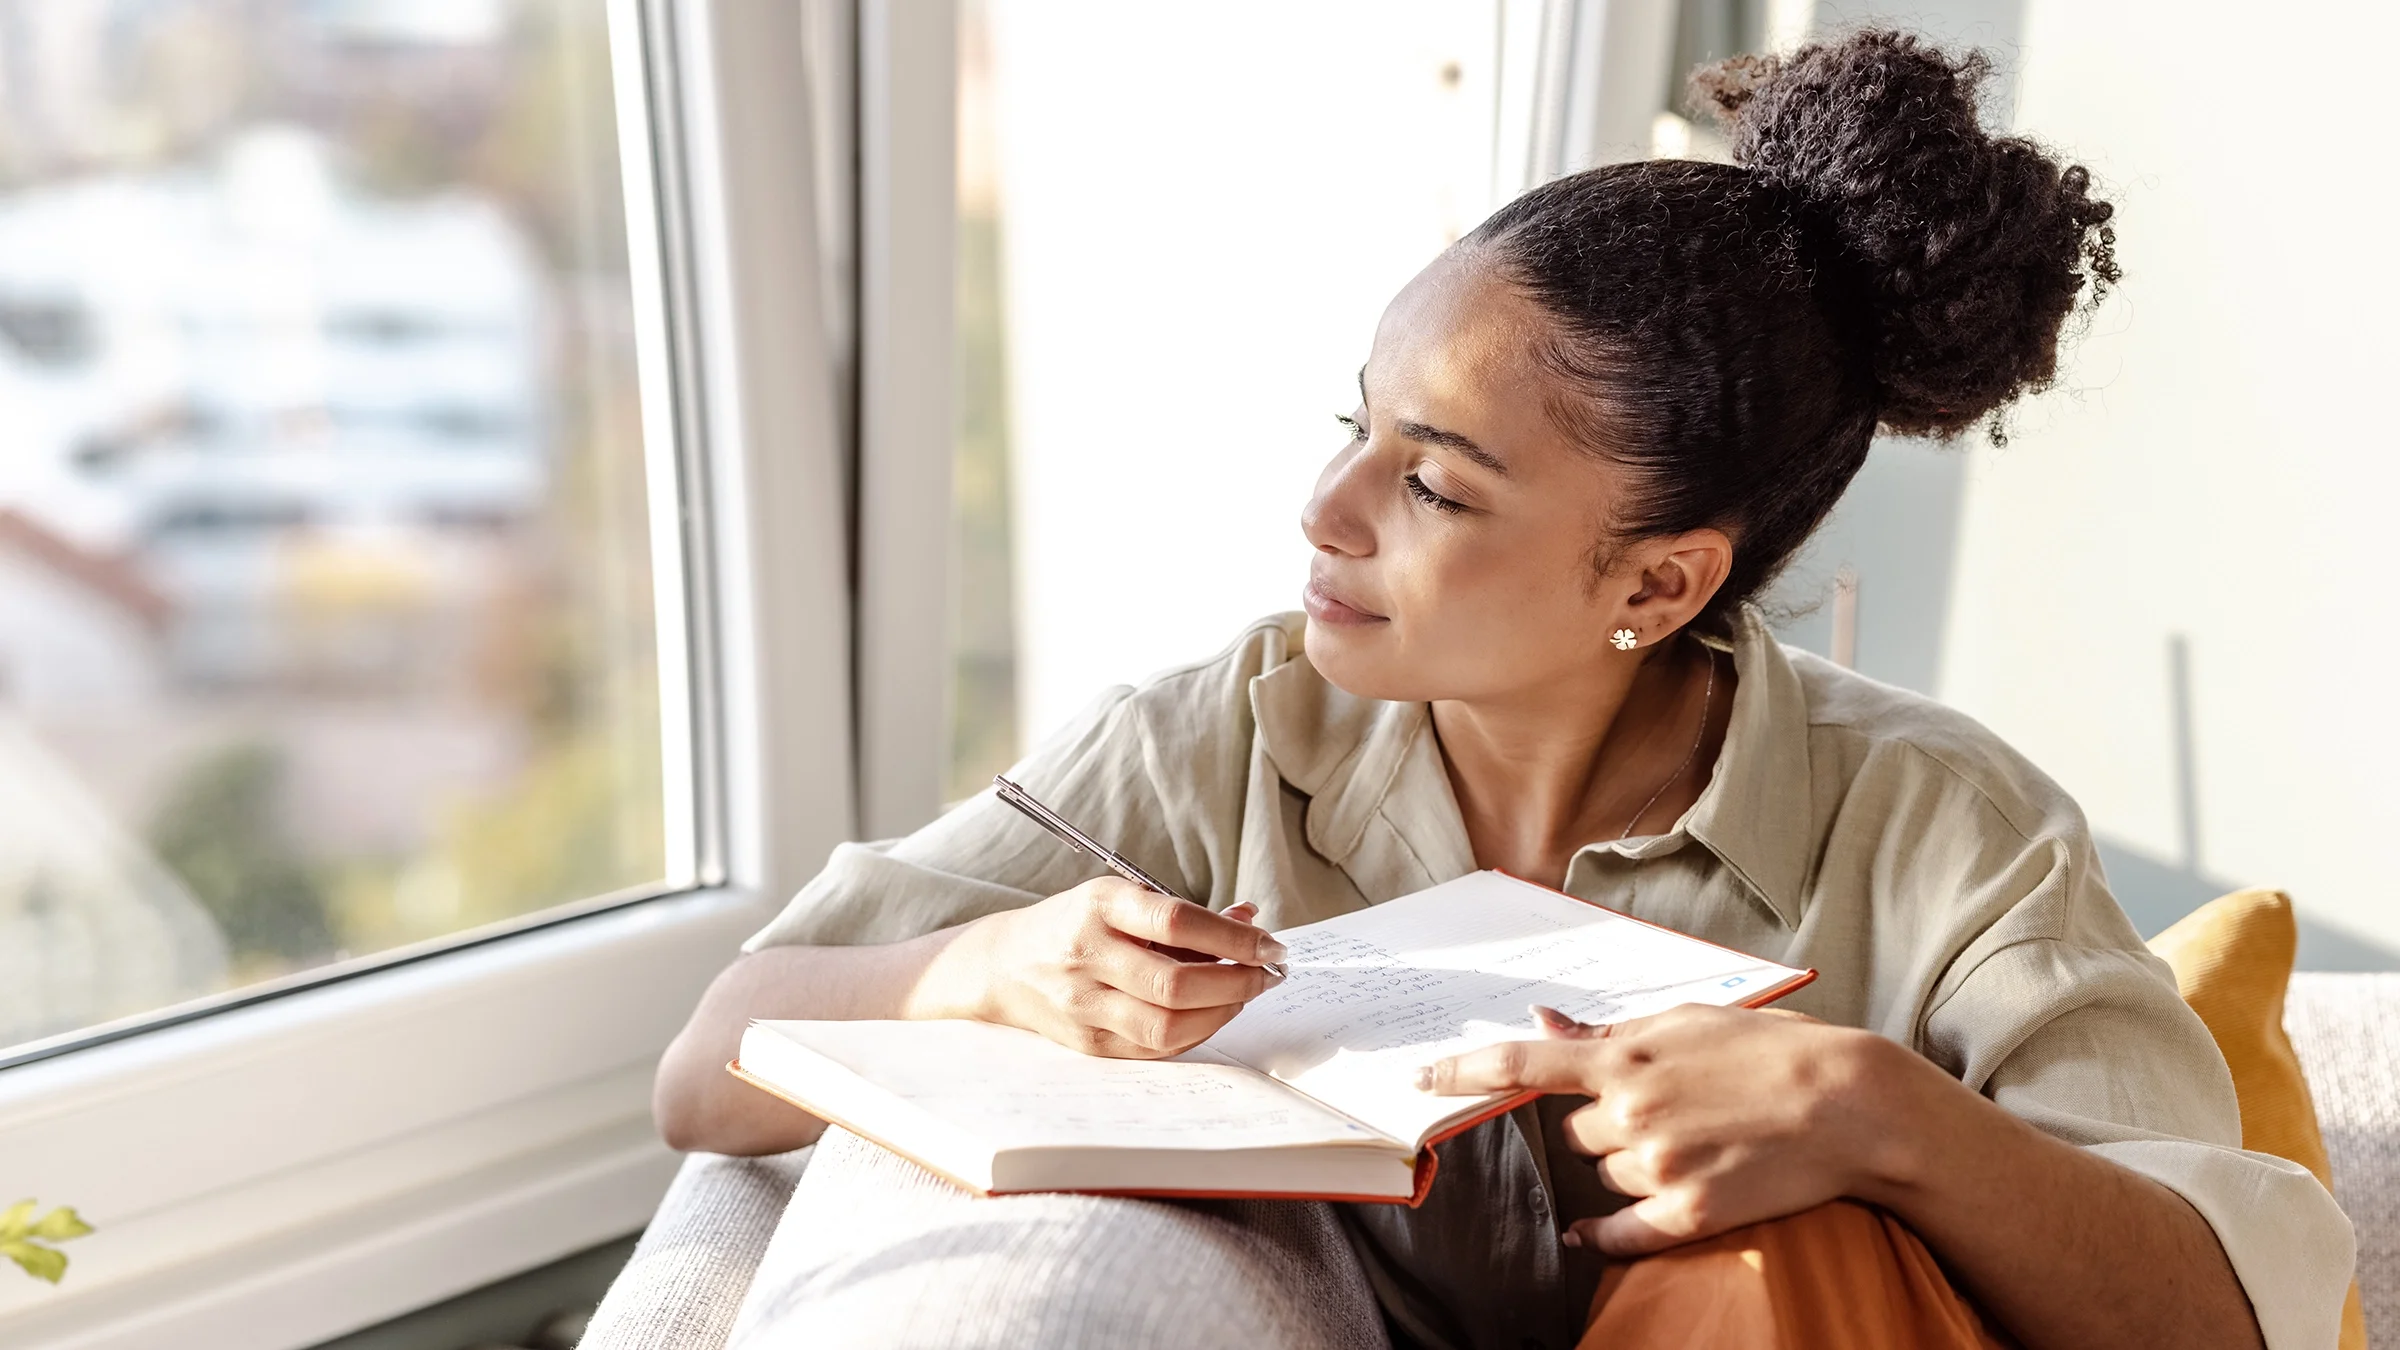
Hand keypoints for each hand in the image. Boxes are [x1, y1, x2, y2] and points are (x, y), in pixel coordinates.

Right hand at [935, 878, 1287, 1058]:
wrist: (1003, 965)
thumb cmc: (1075, 925)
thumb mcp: (1122, 899)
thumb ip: (1185, 914)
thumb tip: (1250, 923)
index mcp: (1100, 907)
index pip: (1178, 922)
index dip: (1234, 937)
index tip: (1271, 944)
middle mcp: (1088, 955)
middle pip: (1177, 984)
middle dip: (1238, 982)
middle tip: (1267, 974)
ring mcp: (1084, 1004)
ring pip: (1168, 1025)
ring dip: (1222, 1013)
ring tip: (1243, 994)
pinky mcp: (1088, 1042)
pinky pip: (1154, 1048)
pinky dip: (1195, 1033)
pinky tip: (1212, 1015)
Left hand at [1418, 1003, 1905, 1255]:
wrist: (1851, 1105)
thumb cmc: (1773, 1052)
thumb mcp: (1690, 1020)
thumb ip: (1612, 1031)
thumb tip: (1544, 1022)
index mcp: (1628, 1056)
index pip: (1523, 1064)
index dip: (1463, 1071)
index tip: (1419, 1078)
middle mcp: (1632, 1111)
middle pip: (1577, 1134)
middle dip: (1605, 1125)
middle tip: (1666, 1111)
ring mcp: (1658, 1165)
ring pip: (1604, 1176)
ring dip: (1630, 1166)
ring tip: (1696, 1142)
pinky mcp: (1689, 1213)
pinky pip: (1618, 1232)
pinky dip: (1599, 1235)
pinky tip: (1589, 1234)